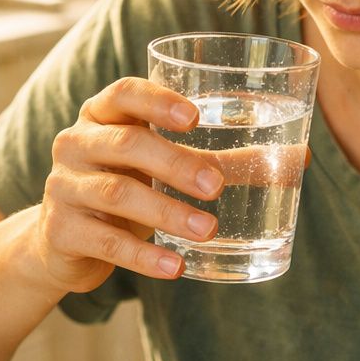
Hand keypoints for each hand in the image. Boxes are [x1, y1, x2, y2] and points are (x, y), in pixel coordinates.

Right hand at [37, 77, 223, 291]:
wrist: (63, 242)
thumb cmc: (126, 188)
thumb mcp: (161, 168)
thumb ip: (221, 160)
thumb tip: (298, 158)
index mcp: (101, 115)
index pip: (124, 94)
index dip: (158, 102)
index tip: (195, 118)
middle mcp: (76, 143)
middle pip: (125, 144)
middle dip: (174, 163)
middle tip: (215, 186)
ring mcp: (64, 186)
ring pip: (117, 195)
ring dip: (166, 213)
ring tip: (207, 230)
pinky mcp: (61, 230)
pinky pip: (105, 242)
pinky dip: (143, 256)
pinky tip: (175, 267)